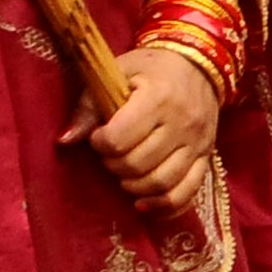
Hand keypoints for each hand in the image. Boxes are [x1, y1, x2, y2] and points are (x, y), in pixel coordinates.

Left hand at [70, 42, 223, 207]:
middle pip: (138, 165)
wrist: (198, 65)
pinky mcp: (206, 157)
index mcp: (158, 97)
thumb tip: (65, 141)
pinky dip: (163, 206)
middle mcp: (181, 123)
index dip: (100, 143)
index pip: (119, 139)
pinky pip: (187, 194)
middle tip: (111, 154)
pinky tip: (144, 203)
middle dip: (114, 165)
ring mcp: (198, 143)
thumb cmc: (151, 69)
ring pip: (161, 184)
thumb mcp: (118, 72)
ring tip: (125, 173)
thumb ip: (89, 106)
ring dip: (134, 186)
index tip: (98, 136)